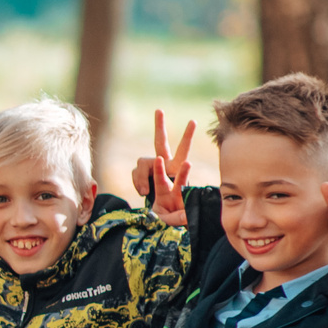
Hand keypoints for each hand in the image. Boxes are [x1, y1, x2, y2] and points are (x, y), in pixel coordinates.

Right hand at [137, 111, 193, 226]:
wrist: (164, 217)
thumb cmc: (176, 213)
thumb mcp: (182, 217)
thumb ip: (182, 217)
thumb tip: (183, 216)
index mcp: (179, 171)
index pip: (183, 151)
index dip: (187, 137)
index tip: (193, 121)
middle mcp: (166, 166)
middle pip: (160, 143)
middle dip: (160, 127)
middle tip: (159, 110)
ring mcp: (152, 170)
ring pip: (142, 161)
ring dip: (141, 176)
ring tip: (146, 191)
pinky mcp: (142, 177)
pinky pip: (135, 173)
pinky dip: (137, 183)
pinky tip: (143, 193)